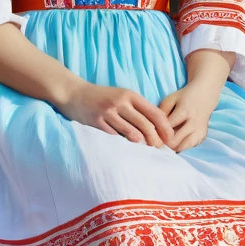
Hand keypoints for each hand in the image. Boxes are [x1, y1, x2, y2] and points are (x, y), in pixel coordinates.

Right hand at [56, 81, 174, 147]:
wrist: (74, 93)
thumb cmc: (101, 97)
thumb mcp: (121, 96)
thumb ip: (137, 108)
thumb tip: (156, 127)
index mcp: (130, 95)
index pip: (155, 113)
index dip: (165, 128)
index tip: (170, 139)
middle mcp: (121, 102)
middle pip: (146, 125)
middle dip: (156, 140)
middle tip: (160, 150)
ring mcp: (109, 112)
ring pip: (132, 133)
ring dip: (142, 145)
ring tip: (148, 152)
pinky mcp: (97, 122)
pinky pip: (115, 137)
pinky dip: (124, 145)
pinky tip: (129, 151)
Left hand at [159, 80, 222, 151]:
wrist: (204, 96)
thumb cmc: (184, 97)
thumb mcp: (170, 99)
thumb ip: (162, 113)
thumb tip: (155, 129)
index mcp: (184, 112)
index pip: (168, 129)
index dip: (158, 133)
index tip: (152, 134)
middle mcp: (194, 123)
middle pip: (175, 141)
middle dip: (164, 143)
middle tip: (158, 141)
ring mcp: (200, 131)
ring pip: (183, 147)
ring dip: (173, 147)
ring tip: (166, 143)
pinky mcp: (202, 137)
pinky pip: (189, 147)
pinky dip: (181, 147)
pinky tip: (175, 142)